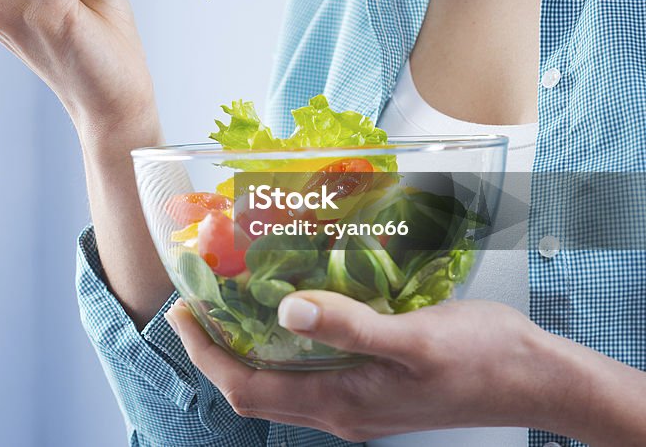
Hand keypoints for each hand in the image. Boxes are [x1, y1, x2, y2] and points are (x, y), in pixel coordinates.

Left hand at [166, 292, 591, 442]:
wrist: (534, 380)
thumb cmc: (480, 358)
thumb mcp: (413, 338)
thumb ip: (347, 326)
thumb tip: (284, 307)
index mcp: (339, 403)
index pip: (246, 387)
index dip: (206, 353)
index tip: (181, 312)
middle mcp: (339, 412)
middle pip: (254, 389)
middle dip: (216, 350)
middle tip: (197, 303)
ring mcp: (356, 405)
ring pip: (279, 384)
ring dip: (247, 349)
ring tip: (231, 305)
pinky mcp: (373, 392)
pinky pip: (309, 376)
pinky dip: (284, 349)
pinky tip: (289, 314)